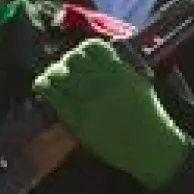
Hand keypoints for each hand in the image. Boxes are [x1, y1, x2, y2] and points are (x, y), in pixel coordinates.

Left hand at [34, 39, 187, 188]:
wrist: (150, 147)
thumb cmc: (148, 117)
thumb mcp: (140, 83)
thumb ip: (122, 66)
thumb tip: (102, 51)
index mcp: (121, 71)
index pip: (91, 46)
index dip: (82, 51)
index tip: (81, 60)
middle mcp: (104, 81)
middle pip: (72, 58)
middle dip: (66, 63)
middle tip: (65, 74)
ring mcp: (89, 99)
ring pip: (58, 73)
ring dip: (52, 75)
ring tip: (53, 82)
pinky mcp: (77, 118)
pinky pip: (52, 95)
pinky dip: (44, 89)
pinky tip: (44, 91)